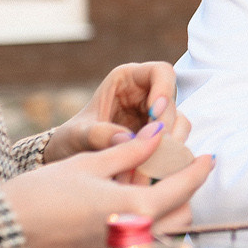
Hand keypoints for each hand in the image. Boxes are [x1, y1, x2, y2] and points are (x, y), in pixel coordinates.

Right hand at [2, 121, 213, 247]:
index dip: (198, 170)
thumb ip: (129, 152)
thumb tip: (158, 133)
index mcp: (134, 211)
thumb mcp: (86, 165)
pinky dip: (148, 226)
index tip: (208, 156)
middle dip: (186, 194)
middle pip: (182, 218)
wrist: (0, 239)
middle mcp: (134, 240)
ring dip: (169, 212)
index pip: (183, 189)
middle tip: (178, 169)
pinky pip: (142, 245)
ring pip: (165, 235)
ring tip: (156, 185)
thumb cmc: (38, 196)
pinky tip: (132, 204)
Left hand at [42, 62, 193, 179]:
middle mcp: (147, 95)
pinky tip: (149, 175)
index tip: (155, 113)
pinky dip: (165, 161)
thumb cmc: (70, 138)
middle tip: (153, 149)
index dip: (164, 89)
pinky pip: (174, 148)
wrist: (67, 160)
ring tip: (148, 167)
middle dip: (166, 127)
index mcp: (127, 80)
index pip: (160, 72)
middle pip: (173, 104)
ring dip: (169, 147)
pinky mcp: (159, 141)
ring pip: (179, 127)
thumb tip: (127, 139)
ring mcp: (156, 119)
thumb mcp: (77, 134)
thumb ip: (98, 134)